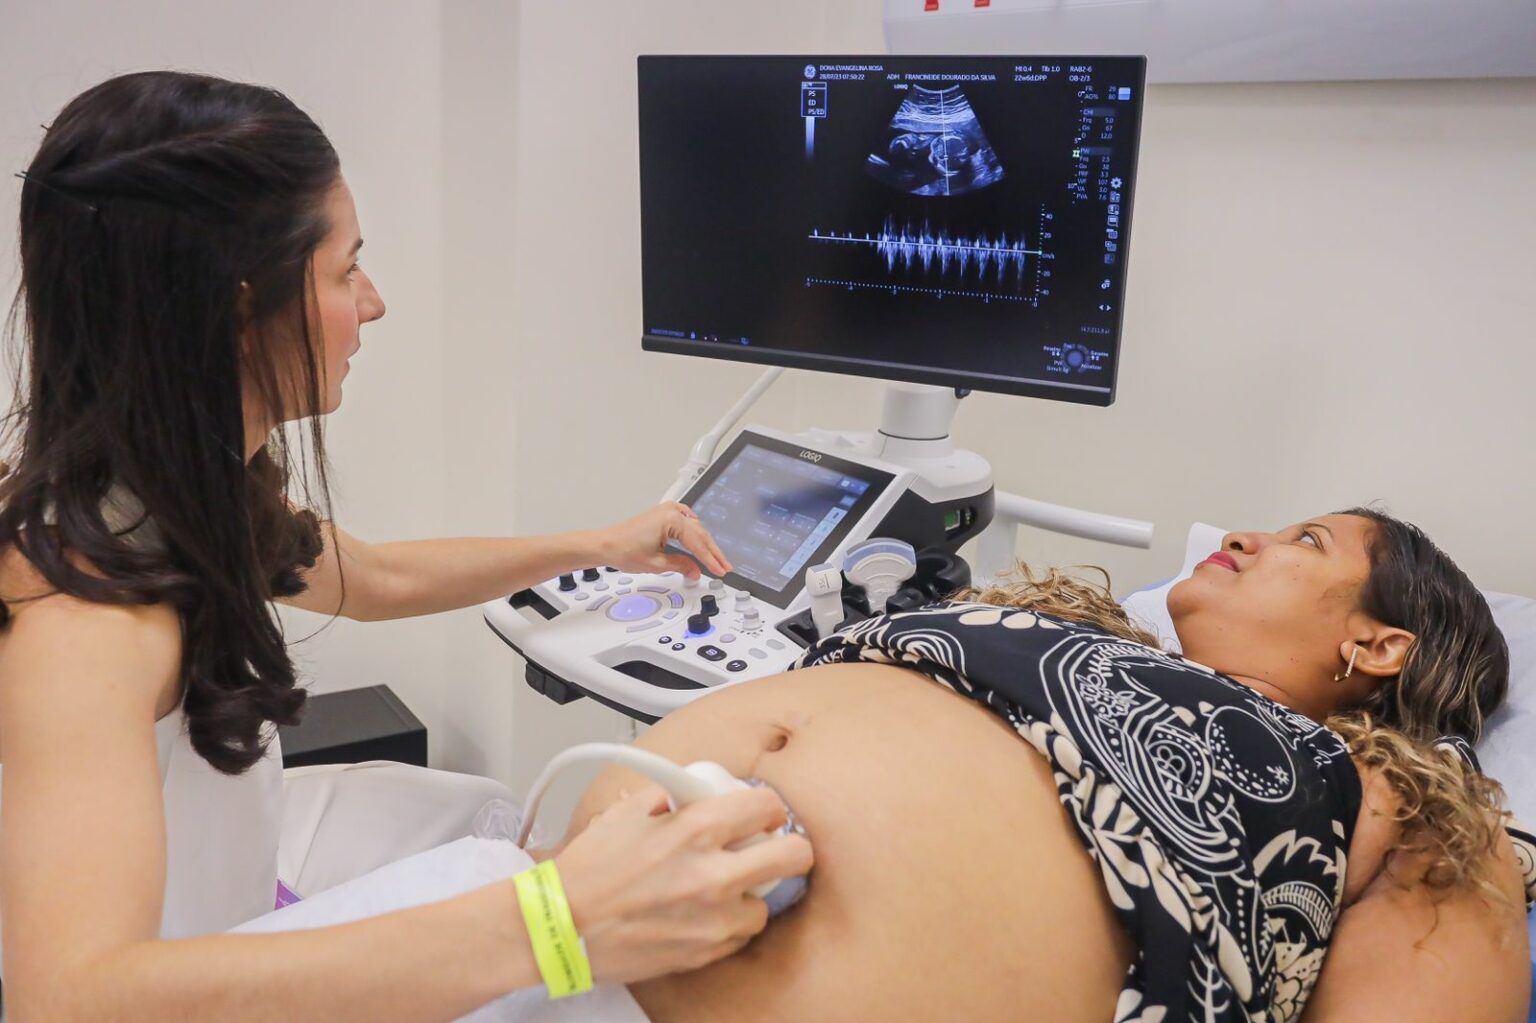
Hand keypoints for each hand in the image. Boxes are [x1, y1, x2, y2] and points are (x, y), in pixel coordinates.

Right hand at [552, 784, 813, 983]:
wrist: (561, 926)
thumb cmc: (589, 871)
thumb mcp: (627, 812)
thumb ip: (672, 795)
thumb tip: (699, 787)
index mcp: (696, 830)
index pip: (768, 807)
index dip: (767, 807)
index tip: (761, 812)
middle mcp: (714, 874)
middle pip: (794, 856)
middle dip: (787, 848)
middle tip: (769, 847)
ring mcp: (713, 919)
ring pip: (767, 902)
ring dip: (750, 892)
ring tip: (722, 887)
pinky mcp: (705, 952)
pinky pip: (740, 935)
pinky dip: (728, 923)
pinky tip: (702, 913)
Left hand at [595, 503, 730, 578]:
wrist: (605, 544)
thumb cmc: (623, 549)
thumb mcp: (657, 563)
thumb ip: (681, 566)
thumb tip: (696, 571)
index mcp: (672, 520)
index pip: (698, 544)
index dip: (711, 560)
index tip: (721, 570)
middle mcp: (671, 511)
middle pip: (700, 534)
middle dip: (713, 552)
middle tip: (724, 566)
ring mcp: (667, 511)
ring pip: (695, 529)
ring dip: (705, 544)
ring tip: (716, 559)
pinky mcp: (662, 515)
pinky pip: (686, 523)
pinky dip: (695, 534)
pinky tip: (701, 540)